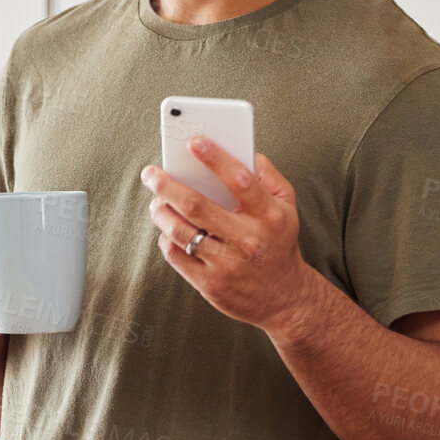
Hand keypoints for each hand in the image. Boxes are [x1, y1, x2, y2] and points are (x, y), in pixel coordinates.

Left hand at [140, 138, 316, 336]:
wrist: (285, 298)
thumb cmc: (279, 243)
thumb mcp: (287, 207)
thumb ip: (268, 176)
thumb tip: (245, 151)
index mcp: (269, 216)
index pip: (240, 181)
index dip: (215, 158)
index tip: (193, 141)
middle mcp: (248, 240)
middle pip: (197, 206)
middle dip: (167, 185)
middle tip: (151, 173)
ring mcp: (227, 265)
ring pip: (180, 232)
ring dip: (161, 212)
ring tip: (157, 201)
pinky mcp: (210, 284)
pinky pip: (176, 256)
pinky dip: (166, 238)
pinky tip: (168, 228)